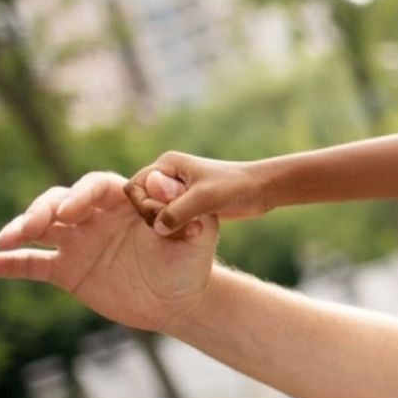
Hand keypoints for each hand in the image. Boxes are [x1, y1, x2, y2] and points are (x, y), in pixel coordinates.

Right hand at [0, 172, 219, 333]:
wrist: (179, 300)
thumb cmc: (192, 262)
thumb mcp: (198, 233)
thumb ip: (180, 207)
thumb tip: (157, 179)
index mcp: (125, 202)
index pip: (97, 187)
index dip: (82, 195)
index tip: (71, 212)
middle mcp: (95, 217)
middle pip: (61, 202)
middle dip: (44, 210)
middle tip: (34, 226)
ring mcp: (78, 242)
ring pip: (41, 227)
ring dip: (20, 228)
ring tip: (5, 240)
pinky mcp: (67, 270)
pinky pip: (32, 264)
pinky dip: (8, 264)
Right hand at [125, 151, 271, 234]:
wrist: (261, 190)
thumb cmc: (236, 187)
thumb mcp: (206, 198)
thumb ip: (178, 211)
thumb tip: (157, 227)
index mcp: (167, 164)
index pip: (135, 187)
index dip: (144, 205)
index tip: (164, 217)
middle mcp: (168, 175)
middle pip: (142, 201)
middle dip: (156, 217)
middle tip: (180, 227)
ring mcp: (175, 190)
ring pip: (154, 213)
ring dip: (167, 225)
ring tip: (191, 229)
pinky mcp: (185, 204)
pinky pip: (168, 219)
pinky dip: (175, 228)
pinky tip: (193, 232)